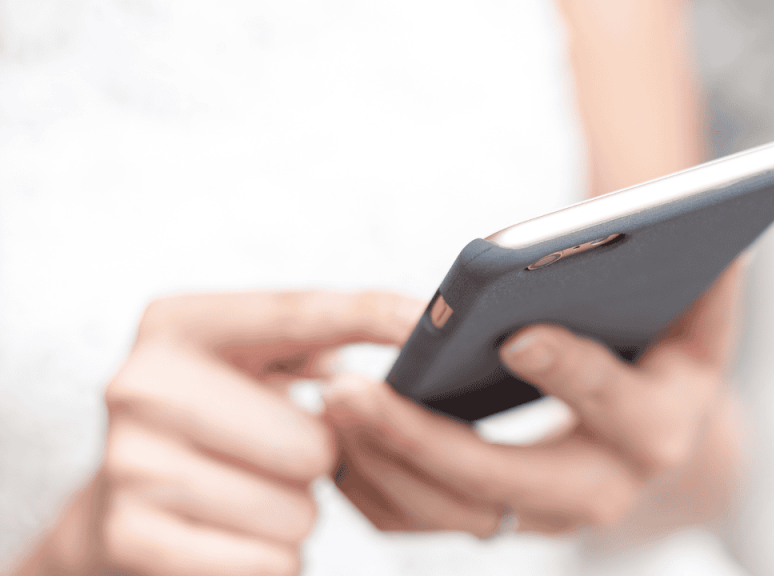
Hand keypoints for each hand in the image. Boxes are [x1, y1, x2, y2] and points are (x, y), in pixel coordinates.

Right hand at [13, 291, 421, 575]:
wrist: (112, 507)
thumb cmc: (214, 424)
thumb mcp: (257, 360)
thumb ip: (333, 331)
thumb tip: (422, 324)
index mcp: (178, 323)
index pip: (300, 314)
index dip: (375, 318)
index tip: (431, 323)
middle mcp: (141, 385)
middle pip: (314, 443)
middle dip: (316, 461)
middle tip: (275, 454)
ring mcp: (128, 465)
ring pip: (298, 512)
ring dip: (294, 515)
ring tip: (249, 494)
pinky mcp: (129, 537)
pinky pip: (271, 563)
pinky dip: (272, 561)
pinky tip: (233, 536)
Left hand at [324, 259, 744, 535]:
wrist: (649, 439)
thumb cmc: (665, 361)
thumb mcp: (699, 324)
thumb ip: (711, 285)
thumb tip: (731, 243)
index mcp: (655, 429)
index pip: (612, 404)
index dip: (569, 369)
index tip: (514, 332)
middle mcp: (600, 490)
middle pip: (502, 481)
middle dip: (422, 441)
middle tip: (351, 390)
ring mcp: (541, 516)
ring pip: (448, 513)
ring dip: (381, 463)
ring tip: (328, 401)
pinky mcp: (494, 520)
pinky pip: (419, 522)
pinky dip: (372, 484)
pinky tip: (335, 431)